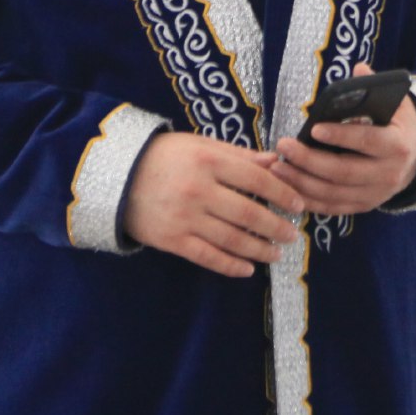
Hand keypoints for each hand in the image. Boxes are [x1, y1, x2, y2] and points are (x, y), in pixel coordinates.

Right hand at [122, 133, 304, 278]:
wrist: (116, 177)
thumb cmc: (164, 156)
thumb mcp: (201, 145)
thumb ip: (239, 155)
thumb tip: (276, 162)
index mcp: (209, 161)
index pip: (257, 180)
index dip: (282, 193)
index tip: (299, 204)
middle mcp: (199, 190)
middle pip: (248, 214)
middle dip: (276, 226)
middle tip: (293, 234)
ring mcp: (185, 217)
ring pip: (232, 239)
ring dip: (259, 249)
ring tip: (277, 253)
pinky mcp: (172, 240)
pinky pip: (208, 257)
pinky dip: (231, 265)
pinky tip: (248, 269)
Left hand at [271, 63, 415, 216]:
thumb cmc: (399, 125)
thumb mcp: (397, 104)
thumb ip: (376, 87)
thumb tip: (359, 68)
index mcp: (397, 145)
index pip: (367, 141)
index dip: (340, 136)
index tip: (313, 128)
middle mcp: (388, 174)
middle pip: (343, 171)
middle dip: (309, 161)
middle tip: (284, 146)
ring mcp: (375, 194)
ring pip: (333, 194)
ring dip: (301, 182)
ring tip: (278, 166)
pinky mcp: (364, 206)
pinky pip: (332, 208)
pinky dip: (308, 200)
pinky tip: (288, 187)